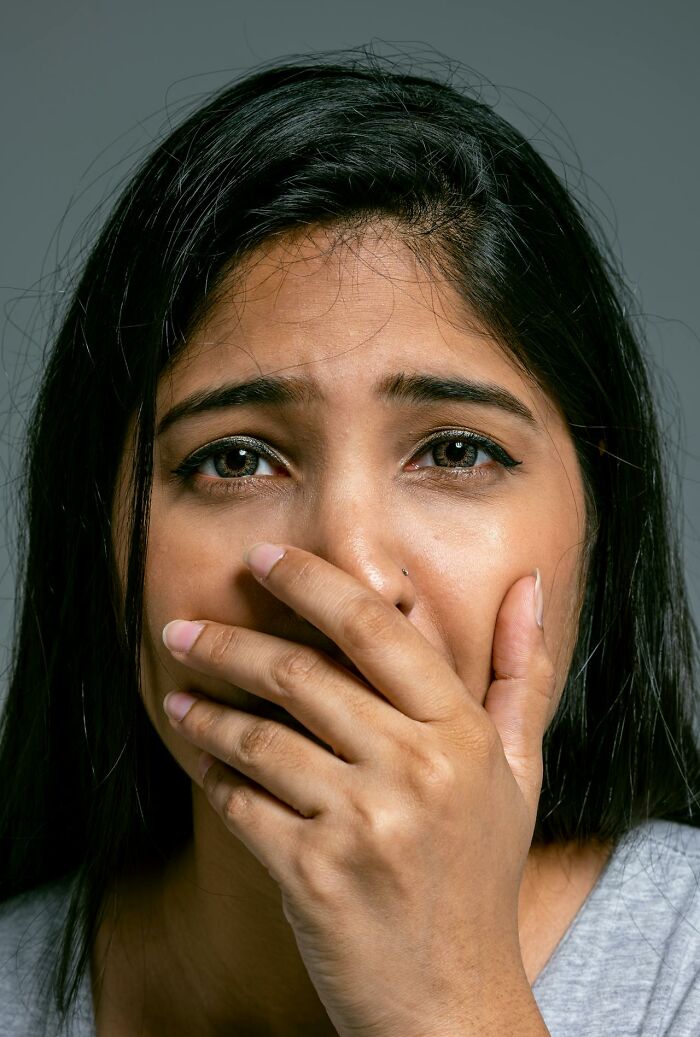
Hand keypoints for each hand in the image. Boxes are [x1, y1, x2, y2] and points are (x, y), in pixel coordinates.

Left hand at [161, 543, 552, 1036]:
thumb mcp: (518, 771)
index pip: (376, 628)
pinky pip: (241, 803)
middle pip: (302, 674)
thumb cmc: (479, 875)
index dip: (311, 582)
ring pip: (259, 737)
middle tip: (183, 628)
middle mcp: (415, 770)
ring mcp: (363, 824)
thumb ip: (522, 673)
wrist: (452, 1003)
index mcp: (460, 733)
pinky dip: (213, 776)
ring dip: (206, 710)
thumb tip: (528, 586)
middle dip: (229, 642)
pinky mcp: (313, 875)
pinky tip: (201, 759)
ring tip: (179, 692)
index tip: (263, 560)